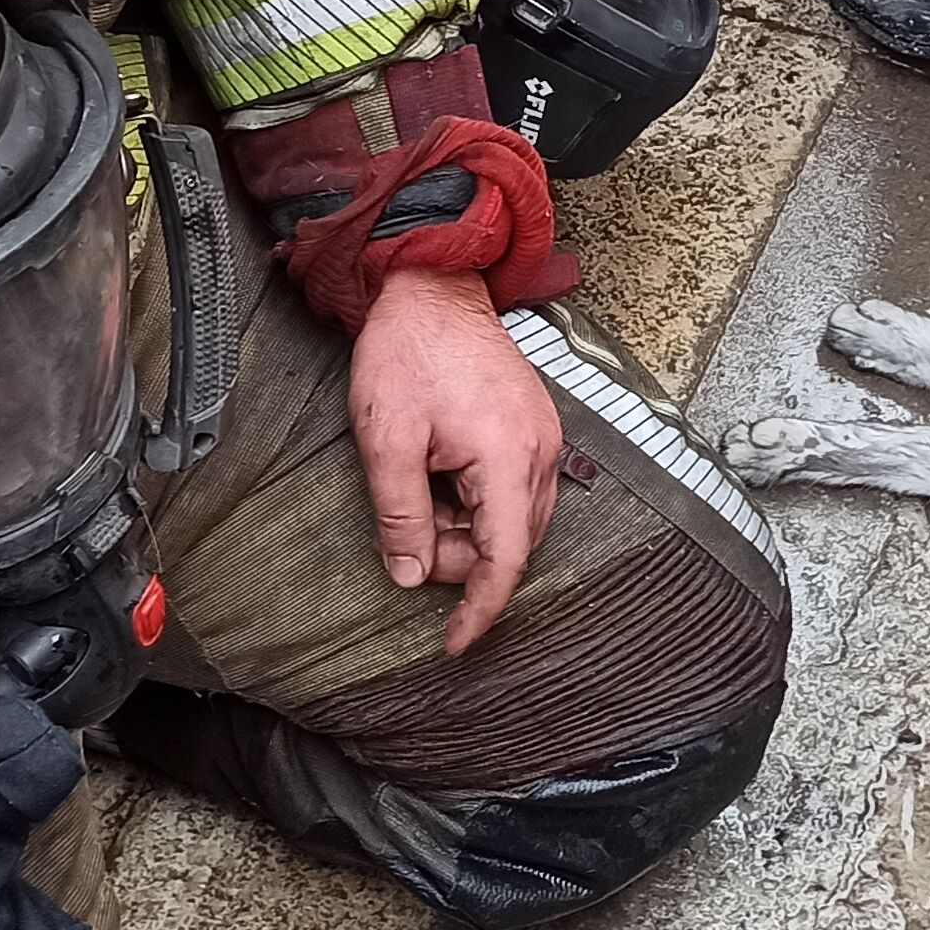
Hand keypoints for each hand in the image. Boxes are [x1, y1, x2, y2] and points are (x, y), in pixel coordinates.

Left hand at [348, 266, 564, 654]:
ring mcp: (543, 438)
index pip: (505, 560)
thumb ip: (400, 514)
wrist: (431, 286)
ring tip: (420, 493)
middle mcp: (540, 452)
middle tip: (408, 535)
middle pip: (512, 544)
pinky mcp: (534, 426)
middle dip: (461, 559)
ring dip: (468, 530)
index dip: (479, 608)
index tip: (455, 643)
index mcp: (507, 458)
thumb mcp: (386, 439)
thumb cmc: (407, 351)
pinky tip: (440, 475)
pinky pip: (515, 489)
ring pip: (515, 520)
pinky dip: (478, 502)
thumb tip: (411, 576)